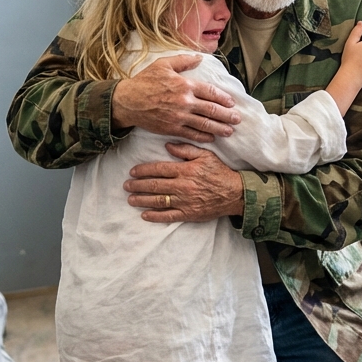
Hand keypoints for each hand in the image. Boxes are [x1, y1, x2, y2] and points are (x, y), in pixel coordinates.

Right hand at [111, 55, 240, 141]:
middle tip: (237, 119)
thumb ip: (183, 61)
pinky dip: (203, 137)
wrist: (127, 101)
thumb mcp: (163, 64)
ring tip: (230, 131)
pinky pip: (192, 134)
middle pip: (212, 110)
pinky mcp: (172, 128)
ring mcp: (179, 117)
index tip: (232, 103)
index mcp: (184, 85)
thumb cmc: (144, 81)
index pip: (210, 92)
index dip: (224, 98)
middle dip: (227, 116)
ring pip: (205, 124)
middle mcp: (185, 102)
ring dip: (220, 128)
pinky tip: (211, 138)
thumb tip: (199, 58)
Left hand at [124, 143, 244, 221]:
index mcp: (185, 170)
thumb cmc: (219, 172)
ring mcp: (185, 201)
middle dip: (137, 186)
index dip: (143, 171)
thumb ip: (185, 149)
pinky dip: (155, 216)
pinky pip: (168, 216)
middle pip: (155, 186)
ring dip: (142, 200)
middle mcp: (182, 186)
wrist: (235, 193)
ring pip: (158, 201)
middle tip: (126, 186)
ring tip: (130, 199)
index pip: (159, 170)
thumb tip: (167, 145)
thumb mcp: (205, 155)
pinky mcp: (189, 214)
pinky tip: (144, 215)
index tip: (132, 172)